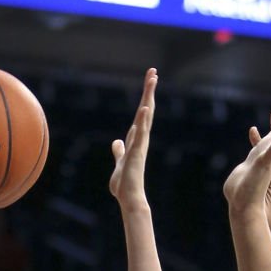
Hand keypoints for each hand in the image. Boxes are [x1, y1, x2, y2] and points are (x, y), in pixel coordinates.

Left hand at [109, 68, 156, 211]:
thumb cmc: (124, 184)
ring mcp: (140, 145)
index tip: (150, 82)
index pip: (141, 114)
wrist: (128, 198)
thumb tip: (116, 142)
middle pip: (146, 110)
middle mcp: (141, 139)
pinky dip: (142, 121)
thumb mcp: (120, 161)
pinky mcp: (136, 152)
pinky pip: (140, 134)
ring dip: (148, 98)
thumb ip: (119, 150)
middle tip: (154, 72)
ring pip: (146, 116)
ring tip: (153, 80)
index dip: (145, 98)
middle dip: (149, 91)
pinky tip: (144, 108)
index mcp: (137, 139)